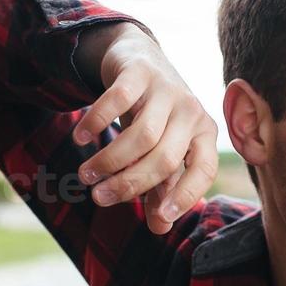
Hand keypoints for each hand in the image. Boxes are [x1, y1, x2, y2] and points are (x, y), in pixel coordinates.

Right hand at [71, 24, 218, 235]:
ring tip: (86, 174)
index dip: (185, 197)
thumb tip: (160, 229)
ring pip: (142, 136)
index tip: (159, 218)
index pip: (204, 170)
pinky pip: (117, 101)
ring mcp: (167, 89)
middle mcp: (191, 111)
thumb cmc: (152, 115)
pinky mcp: (139, 70)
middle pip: (164, 158)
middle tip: (99, 198)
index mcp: (204, 134)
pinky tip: (81, 138)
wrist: (137, 56)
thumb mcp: (161, 149)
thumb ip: (161, 188)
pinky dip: (96, 123)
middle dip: (129, 183)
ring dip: (110, 160)